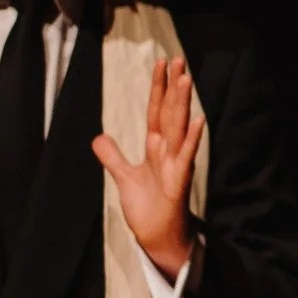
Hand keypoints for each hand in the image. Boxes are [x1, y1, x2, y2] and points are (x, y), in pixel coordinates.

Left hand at [91, 55, 201, 278]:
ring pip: (179, 128)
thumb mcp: (124, 177)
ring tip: (186, 79)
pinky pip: (186, 157)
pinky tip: (198, 121)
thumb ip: (113, 156)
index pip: (157, 112)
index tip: (162, 65)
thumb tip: (98, 137)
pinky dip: (192, 140)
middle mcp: (168, 152)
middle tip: (178, 60)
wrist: (158, 237)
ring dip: (183, 104)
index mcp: (156, 148)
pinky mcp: (179, 182)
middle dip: (173, 87)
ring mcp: (176, 165)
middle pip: (171, 113)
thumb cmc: (148, 207)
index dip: (158, 88)